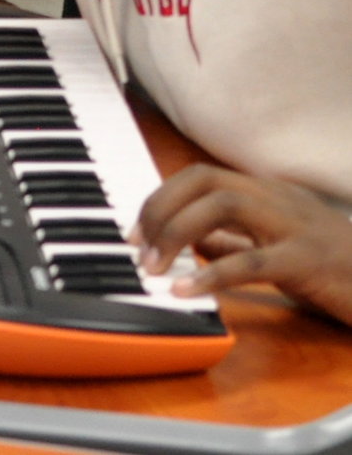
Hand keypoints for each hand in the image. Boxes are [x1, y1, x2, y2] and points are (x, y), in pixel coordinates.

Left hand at [133, 164, 351, 324]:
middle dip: (160, 208)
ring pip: (223, 206)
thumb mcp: (277, 247)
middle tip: (138, 247)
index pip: (200, 175)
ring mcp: (296, 226)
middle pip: (203, 180)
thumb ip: (235, 241)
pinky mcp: (310, 261)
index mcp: (268, 193)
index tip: (136, 231)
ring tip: (155, 266)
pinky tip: (186, 291)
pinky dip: (212, 274)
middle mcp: (278, 199)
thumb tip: (190, 244)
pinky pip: (252, 261)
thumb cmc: (335, 268)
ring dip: (177, 233)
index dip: (160, 197)